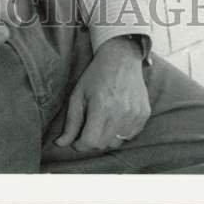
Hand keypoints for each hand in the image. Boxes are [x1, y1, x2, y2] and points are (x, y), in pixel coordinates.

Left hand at [54, 36, 150, 151]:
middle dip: (91, 141)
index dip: (79, 144)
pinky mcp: (144, 115)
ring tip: (102, 119)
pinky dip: (120, 132)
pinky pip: (129, 136)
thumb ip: (70, 122)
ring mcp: (135, 115)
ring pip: (116, 143)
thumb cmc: (96, 76)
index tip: (75, 139)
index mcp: (102, 107)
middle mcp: (121, 113)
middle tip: (87, 128)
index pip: (90, 142)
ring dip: (106, 137)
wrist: (121, 58)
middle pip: (103, 145)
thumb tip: (60, 144)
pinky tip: (115, 116)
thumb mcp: (78, 95)